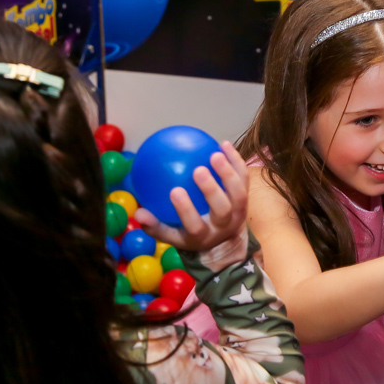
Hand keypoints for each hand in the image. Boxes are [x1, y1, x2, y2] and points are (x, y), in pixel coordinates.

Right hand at [134, 141, 249, 252]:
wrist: (224, 240)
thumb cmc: (191, 233)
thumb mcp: (172, 235)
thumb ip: (155, 225)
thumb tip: (137, 213)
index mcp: (203, 236)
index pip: (195, 225)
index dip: (186, 210)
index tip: (174, 191)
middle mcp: (224, 225)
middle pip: (222, 209)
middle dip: (212, 191)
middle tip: (198, 170)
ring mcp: (238, 212)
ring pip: (238, 194)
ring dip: (228, 173)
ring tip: (215, 154)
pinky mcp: (246, 198)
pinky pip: (244, 178)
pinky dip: (236, 161)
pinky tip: (223, 144)